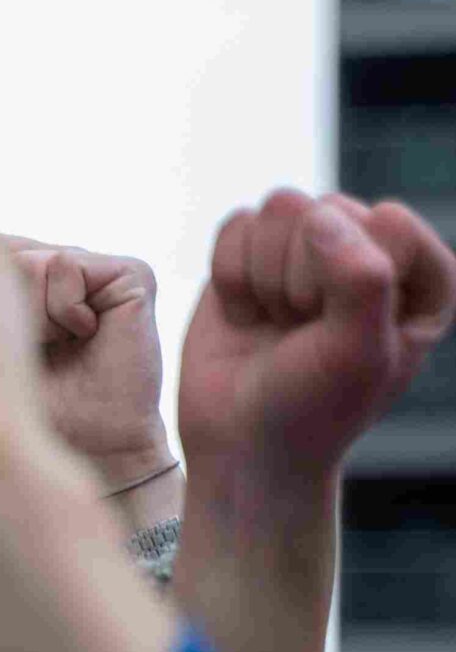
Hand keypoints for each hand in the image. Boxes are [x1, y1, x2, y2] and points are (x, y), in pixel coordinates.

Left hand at [0, 235, 173, 488]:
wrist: (91, 444)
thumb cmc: (26, 408)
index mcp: (14, 276)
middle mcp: (53, 264)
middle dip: (2, 310)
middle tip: (30, 352)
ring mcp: (92, 265)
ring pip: (30, 261)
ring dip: (33, 314)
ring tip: (57, 347)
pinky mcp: (130, 273)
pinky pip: (67, 265)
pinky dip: (64, 309)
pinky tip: (83, 335)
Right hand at [178, 191, 455, 486]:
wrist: (243, 442)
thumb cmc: (315, 408)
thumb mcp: (358, 353)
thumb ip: (359, 277)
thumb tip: (315, 215)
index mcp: (420, 274)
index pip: (388, 223)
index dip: (353, 277)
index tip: (343, 333)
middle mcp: (368, 252)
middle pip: (326, 211)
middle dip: (301, 278)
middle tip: (303, 332)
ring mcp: (306, 250)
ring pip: (278, 209)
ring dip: (265, 276)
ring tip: (278, 323)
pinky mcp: (251, 254)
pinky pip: (235, 226)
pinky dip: (231, 275)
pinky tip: (247, 314)